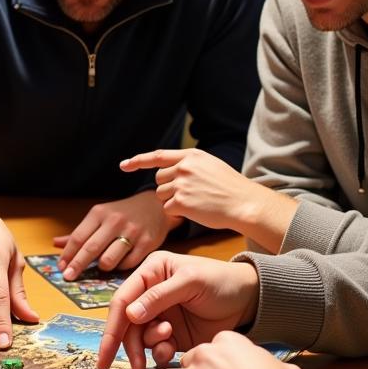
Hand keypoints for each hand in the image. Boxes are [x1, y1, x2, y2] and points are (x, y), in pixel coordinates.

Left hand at [53, 191, 177, 279]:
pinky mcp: (147, 243)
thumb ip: (79, 232)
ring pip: (109, 259)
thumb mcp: (100, 217)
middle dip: (77, 266)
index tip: (60, 268)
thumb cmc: (122, 213)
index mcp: (99, 213)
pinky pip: (128, 264)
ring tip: (102, 266)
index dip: (67, 255)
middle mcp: (114, 221)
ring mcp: (132, 232)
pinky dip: (120, 268)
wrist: (155, 205)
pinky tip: (119, 264)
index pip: (78, 237)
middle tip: (68, 277)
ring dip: (102, 267)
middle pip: (90, 249)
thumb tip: (55, 243)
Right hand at [97, 251, 259, 368]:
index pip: (123, 299)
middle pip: (127, 322)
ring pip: (139, 337)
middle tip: (136, 367)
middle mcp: (150, 293)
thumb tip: (130, 314)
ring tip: (168, 345)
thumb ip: (160, 297)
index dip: (112, 326)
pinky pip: (156, 347)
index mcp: (151, 272)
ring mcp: (160, 314)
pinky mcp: (173, 334)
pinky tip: (172, 352)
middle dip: (128, 345)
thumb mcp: (191, 282)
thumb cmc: (221, 281)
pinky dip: (159, 353)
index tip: (105, 352)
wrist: (250, 300)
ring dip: (148, 346)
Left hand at [121, 149, 296, 252]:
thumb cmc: (230, 188)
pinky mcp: (181, 201)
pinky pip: (167, 208)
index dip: (138, 161)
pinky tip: (194, 210)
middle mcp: (184, 167)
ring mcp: (181, 184)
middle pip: (159, 180)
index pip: (157, 156)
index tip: (124, 165)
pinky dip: (177, 212)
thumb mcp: (210, 165)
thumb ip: (188, 164)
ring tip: (195, 202)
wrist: (244, 203)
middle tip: (189, 194)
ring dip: (172, 201)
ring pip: (161, 195)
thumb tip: (168, 169)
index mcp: (191, 156)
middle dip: (168, 188)